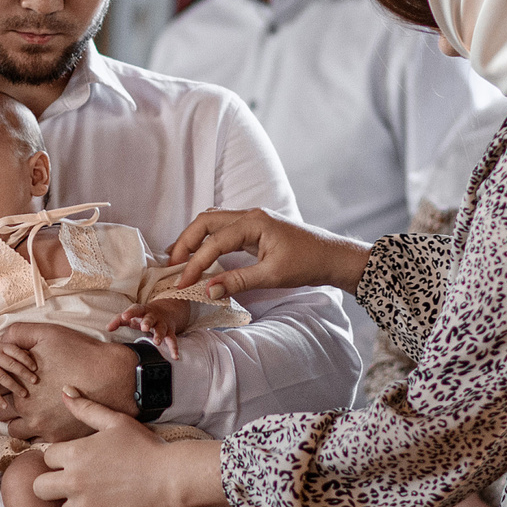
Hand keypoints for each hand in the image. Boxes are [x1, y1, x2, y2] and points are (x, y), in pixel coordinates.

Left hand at [0, 323, 136, 443]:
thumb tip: (1, 340)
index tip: (15, 380)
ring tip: (35, 411)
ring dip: (21, 423)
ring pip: (17, 432)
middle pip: (2, 415)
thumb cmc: (82, 354)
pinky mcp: (60, 439)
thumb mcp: (48, 334)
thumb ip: (18, 334)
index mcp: (20, 387)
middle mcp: (28, 412)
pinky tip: (50, 419)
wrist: (116, 378)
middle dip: (9, 406)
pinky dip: (40, 432)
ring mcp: (44, 429)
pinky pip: (37, 442)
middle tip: (23, 397)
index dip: (4, 383)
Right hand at [0, 340, 37, 412]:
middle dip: (23, 373)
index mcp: (1, 347)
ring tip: (24, 395)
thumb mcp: (1, 347)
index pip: (15, 351)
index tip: (36, 368)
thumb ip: (16, 351)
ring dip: (14, 386)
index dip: (26, 359)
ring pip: (1, 377)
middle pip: (10, 364)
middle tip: (35, 381)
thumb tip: (36, 355)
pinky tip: (5, 406)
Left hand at [34, 391, 225, 506]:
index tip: (80, 461)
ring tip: (102, 497)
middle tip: (77, 483)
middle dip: (54, 485)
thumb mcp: (117, 422)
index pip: (46, 458)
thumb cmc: (147, 447)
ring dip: (77, 506)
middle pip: (40, 489)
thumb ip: (87, 408)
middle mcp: (74, 482)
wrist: (174, 478)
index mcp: (74, 454)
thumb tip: (65, 391)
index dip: (61, 459)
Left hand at [107, 302, 182, 356]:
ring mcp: (162, 324)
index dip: (130, 313)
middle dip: (147, 322)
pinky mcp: (170, 332)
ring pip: (162, 329)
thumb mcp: (131, 315)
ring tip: (156, 342)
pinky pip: (172, 340)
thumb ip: (118, 320)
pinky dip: (174, 348)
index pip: (135, 309)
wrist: (165, 311)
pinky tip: (175, 356)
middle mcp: (153, 317)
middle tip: (143, 327)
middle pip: (150, 318)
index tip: (124, 317)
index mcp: (142, 311)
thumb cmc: (142, 316)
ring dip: (159, 335)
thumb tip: (107, 328)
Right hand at [166, 208, 371, 301]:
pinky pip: (223, 230)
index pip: (214, 241)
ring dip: (194, 239)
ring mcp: (252, 220)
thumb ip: (237, 281)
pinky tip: (200, 254)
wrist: (334, 257)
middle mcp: (249, 215)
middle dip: (186, 242)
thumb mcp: (272, 276)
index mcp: (253, 222)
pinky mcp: (255, 229)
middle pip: (205, 222)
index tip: (182, 283)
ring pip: (213, 223)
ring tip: (178, 259)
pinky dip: (207, 240)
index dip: (195, 263)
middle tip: (172, 266)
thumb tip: (207, 290)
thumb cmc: (308, 263)